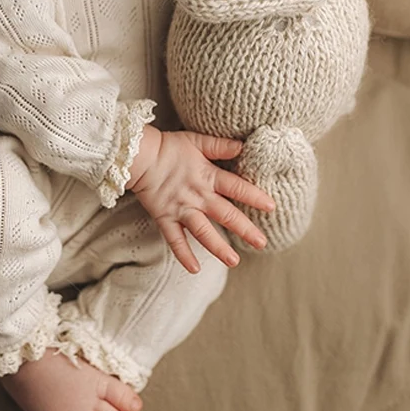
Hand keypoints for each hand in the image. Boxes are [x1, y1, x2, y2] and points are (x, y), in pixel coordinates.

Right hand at [125, 126, 274, 272]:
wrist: (138, 155)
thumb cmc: (168, 146)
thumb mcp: (196, 141)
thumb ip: (219, 146)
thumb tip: (242, 146)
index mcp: (207, 175)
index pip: (236, 187)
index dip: (254, 196)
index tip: (271, 206)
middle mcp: (197, 195)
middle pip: (225, 214)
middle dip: (245, 229)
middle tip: (262, 243)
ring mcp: (181, 209)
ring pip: (203, 231)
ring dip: (218, 247)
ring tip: (234, 261)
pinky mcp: (165, 217)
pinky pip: (174, 239)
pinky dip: (183, 254)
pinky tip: (194, 269)